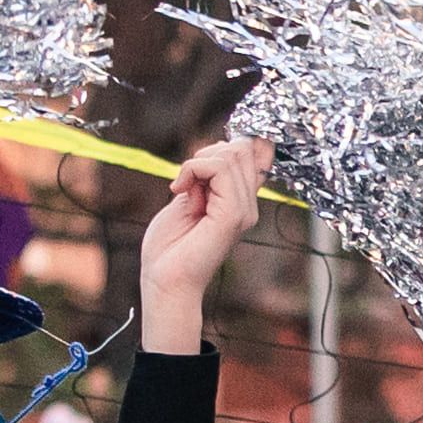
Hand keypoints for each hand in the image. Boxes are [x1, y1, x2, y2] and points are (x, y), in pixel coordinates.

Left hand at [138, 137, 265, 351]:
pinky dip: (192, 169)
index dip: (235, 142)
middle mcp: (248, 205)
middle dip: (208, 152)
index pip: (258, 154)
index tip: (200, 160)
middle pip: (243, 148)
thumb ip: (206, 177)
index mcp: (241, 202)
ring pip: (233, 153)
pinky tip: (178, 190)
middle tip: (186, 178)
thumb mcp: (189, 198)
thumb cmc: (170, 246)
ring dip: (197, 161)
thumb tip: (219, 147)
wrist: (164, 279)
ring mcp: (244, 211)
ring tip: (182, 186)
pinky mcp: (232, 215)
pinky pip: (219, 168)